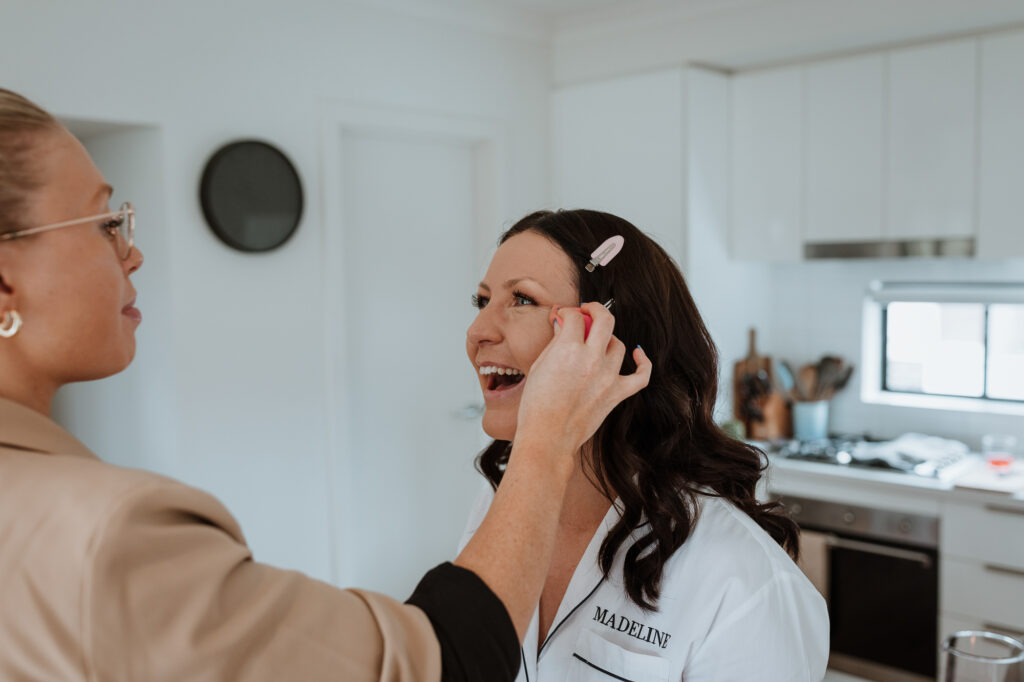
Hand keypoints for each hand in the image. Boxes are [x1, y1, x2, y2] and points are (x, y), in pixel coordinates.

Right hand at [514, 303, 651, 465]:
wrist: (547, 436)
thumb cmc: (537, 405)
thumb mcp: (538, 366)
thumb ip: (555, 343)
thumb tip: (563, 325)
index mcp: (569, 349)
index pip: (575, 317)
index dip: (568, 313)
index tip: (564, 317)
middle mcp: (592, 359)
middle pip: (604, 320)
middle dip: (594, 310)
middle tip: (586, 311)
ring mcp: (608, 376)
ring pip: (618, 345)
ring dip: (607, 340)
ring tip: (596, 343)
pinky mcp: (617, 394)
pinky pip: (641, 375)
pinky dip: (642, 362)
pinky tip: (637, 354)